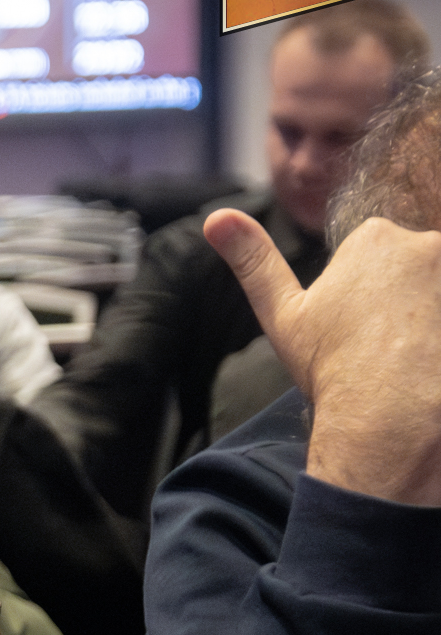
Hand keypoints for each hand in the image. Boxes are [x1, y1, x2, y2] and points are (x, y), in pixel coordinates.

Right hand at [205, 209, 440, 504]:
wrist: (387, 417)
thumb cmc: (331, 368)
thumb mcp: (283, 314)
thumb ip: (254, 261)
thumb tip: (216, 217)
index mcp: (374, 238)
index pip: (378, 258)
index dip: (365, 300)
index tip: (357, 333)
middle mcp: (425, 243)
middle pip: (419, 272)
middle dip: (408, 306)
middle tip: (389, 351)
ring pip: (439, 296)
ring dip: (431, 322)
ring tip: (418, 361)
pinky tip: (431, 360)